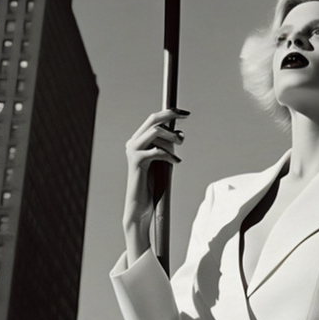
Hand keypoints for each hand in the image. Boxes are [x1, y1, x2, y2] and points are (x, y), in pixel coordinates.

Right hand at [122, 108, 188, 262]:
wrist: (140, 206)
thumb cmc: (153, 185)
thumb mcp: (162, 161)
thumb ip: (167, 147)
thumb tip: (179, 135)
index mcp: (138, 141)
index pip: (152, 119)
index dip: (169, 112)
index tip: (185, 113)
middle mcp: (133, 143)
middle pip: (152, 120)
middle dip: (170, 116)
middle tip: (186, 118)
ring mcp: (132, 151)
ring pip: (155, 132)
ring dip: (172, 138)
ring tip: (179, 147)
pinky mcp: (136, 162)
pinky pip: (156, 150)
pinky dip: (169, 154)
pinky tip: (176, 162)